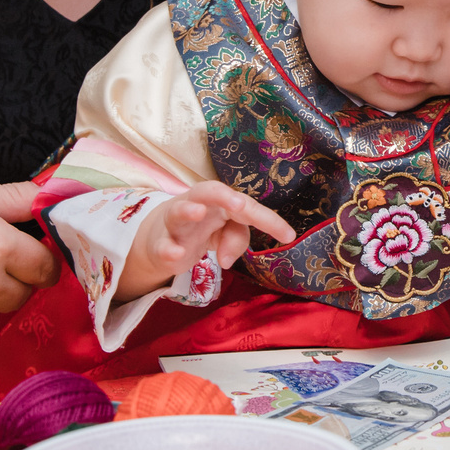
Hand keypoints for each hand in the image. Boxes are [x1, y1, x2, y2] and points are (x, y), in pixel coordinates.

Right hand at [127, 183, 296, 294]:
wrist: (162, 240)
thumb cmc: (201, 230)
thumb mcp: (225, 234)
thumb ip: (236, 239)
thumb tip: (228, 259)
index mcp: (220, 203)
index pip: (246, 206)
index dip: (268, 220)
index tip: (288, 236)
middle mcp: (198, 205)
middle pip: (208, 191)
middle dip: (222, 195)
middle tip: (237, 204)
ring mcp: (176, 224)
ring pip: (179, 211)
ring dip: (188, 210)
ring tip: (198, 213)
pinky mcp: (160, 243)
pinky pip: (163, 245)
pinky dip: (169, 249)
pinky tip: (176, 253)